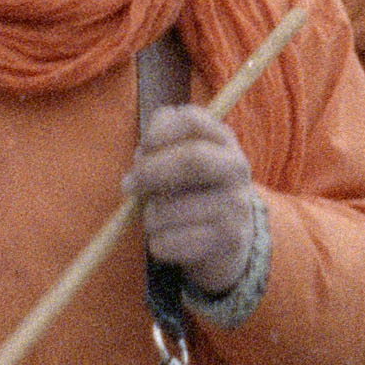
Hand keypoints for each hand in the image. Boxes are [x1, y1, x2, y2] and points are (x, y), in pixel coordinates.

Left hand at [129, 104, 263, 299]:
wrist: (232, 236)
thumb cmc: (194, 189)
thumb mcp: (184, 158)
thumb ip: (159, 149)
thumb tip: (138, 167)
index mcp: (222, 139)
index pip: (193, 120)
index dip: (161, 130)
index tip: (144, 146)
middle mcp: (236, 167)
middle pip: (192, 160)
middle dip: (150, 172)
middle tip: (128, 185)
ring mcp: (237, 204)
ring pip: (171, 209)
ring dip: (149, 216)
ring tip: (156, 218)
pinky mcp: (229, 239)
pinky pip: (172, 242)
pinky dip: (157, 243)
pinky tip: (168, 239)